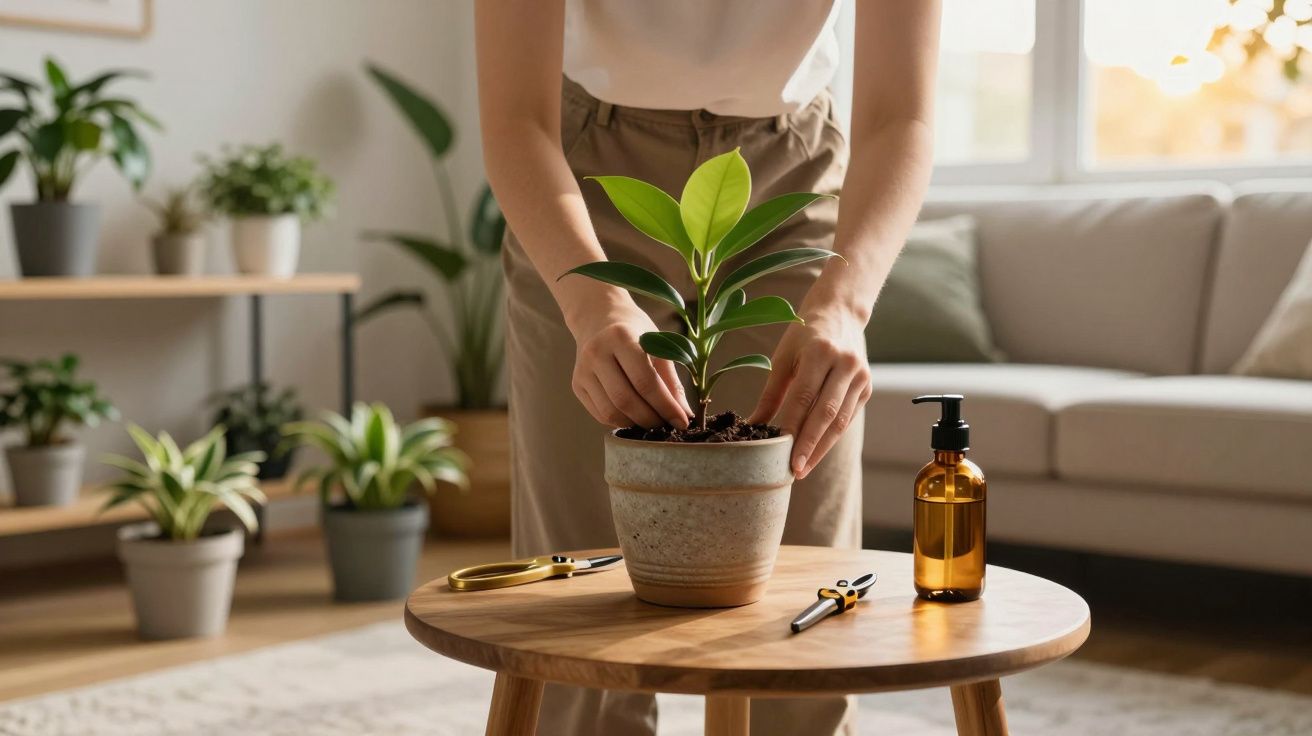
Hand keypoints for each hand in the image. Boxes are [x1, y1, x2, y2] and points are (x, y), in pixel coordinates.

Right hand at [569, 300, 692, 428]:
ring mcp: (583, 370)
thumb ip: (671, 380)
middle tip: (668, 425)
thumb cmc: (635, 331)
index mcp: (621, 337)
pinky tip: (635, 417)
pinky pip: (600, 414)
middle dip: (651, 419)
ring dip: (635, 424)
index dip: (666, 406)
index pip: (646, 382)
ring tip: (653, 423)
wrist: (598, 318)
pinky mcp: (577, 384)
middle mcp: (597, 353)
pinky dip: (621, 422)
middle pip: (625, 400)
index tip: (682, 421)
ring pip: (610, 412)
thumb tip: (684, 414)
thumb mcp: (658, 345)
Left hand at [750, 307, 870, 478]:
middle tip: (794, 471)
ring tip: (803, 468)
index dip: (792, 428)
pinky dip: (831, 437)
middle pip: (825, 413)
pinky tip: (816, 452)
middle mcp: (845, 364)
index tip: (780, 453)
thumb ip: (771, 394)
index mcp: (821, 352)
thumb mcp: (783, 357)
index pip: (804, 398)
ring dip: (821, 448)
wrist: (841, 312)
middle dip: (809, 446)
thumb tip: (753, 426)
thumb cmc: (804, 335)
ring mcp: (860, 376)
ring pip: (840, 421)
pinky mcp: (867, 387)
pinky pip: (847, 417)